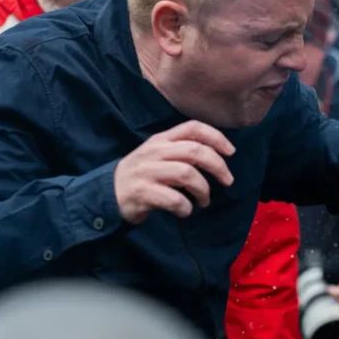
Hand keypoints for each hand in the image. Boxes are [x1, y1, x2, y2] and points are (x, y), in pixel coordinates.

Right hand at [114, 120, 235, 223]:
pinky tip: (186, 211)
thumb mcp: (158, 155)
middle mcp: (155, 151)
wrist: (107, 194)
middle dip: (218, 166)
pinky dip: (186, 207)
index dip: (216, 137)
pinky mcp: (142, 192)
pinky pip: (174, 199)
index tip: (231, 152)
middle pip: (195, 151)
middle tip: (227, 181)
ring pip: (187, 174)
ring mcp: (147, 171)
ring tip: (204, 201)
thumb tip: (217, 157)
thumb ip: (181, 151)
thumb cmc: (142, 175)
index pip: (193, 128)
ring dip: (203, 190)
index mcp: (161, 140)